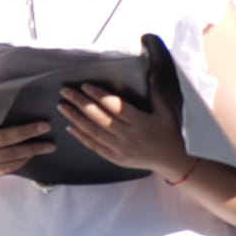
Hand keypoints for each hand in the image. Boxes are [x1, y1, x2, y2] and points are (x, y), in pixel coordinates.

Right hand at [0, 106, 53, 182]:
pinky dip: (23, 161)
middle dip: (26, 132)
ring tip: (49, 145)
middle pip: (1, 138)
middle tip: (46, 127)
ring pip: (8, 156)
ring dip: (31, 150)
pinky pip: (7, 167)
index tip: (14, 100)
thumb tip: (8, 102)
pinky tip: (34, 154)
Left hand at [59, 83, 189, 177]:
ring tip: (63, 107)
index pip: (116, 106)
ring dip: (75, 118)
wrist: (172, 160)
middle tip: (66, 92)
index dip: (99, 95)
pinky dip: (81, 137)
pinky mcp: (116, 158)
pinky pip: (95, 146)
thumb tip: (148, 74)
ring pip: (93, 132)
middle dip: (81, 103)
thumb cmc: (170, 133)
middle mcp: (129, 136)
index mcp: (142, 122)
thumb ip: (156, 94)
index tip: (85, 86)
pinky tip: (70, 127)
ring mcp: (121, 149)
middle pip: (100, 118)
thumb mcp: (168, 112)